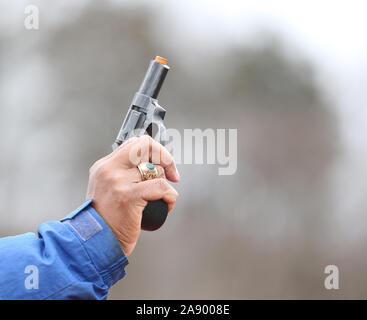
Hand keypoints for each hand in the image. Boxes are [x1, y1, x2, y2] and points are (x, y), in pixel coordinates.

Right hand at [86, 136, 179, 255]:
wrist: (96, 244)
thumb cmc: (106, 221)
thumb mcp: (107, 189)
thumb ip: (123, 174)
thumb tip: (150, 166)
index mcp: (104, 166)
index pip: (135, 143)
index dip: (154, 151)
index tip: (162, 164)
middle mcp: (109, 170)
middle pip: (145, 146)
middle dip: (165, 157)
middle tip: (171, 174)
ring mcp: (118, 182)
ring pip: (156, 170)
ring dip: (166, 184)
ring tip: (161, 198)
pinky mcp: (128, 196)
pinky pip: (161, 187)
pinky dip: (170, 196)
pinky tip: (166, 205)